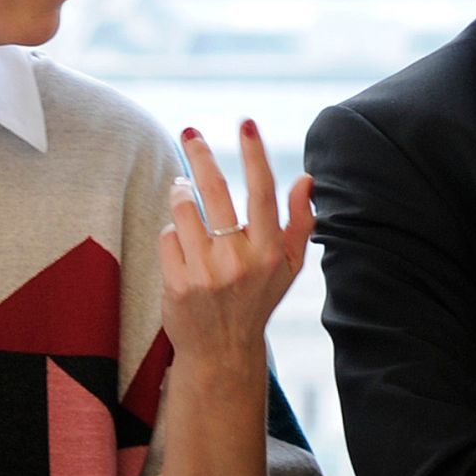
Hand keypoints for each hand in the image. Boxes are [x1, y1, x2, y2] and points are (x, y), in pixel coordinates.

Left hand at [160, 121, 313, 365]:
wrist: (221, 352)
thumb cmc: (257, 299)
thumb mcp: (288, 266)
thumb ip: (300, 222)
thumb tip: (307, 178)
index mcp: (270, 252)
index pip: (263, 193)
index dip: (254, 155)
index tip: (247, 123)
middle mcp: (239, 261)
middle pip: (214, 191)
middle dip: (200, 155)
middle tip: (190, 132)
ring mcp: (206, 273)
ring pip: (184, 209)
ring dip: (182, 196)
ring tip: (186, 197)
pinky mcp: (178, 284)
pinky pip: (168, 236)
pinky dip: (173, 235)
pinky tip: (182, 248)